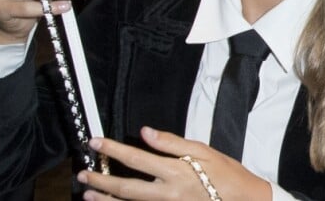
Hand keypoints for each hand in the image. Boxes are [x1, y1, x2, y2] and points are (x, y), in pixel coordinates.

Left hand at [77, 128, 271, 200]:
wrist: (242, 200)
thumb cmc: (224, 172)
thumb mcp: (202, 150)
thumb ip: (172, 142)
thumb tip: (146, 132)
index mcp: (175, 172)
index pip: (137, 158)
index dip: (114, 150)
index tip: (95, 142)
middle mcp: (167, 194)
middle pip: (126, 187)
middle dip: (101, 180)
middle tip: (82, 174)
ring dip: (107, 200)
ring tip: (88, 194)